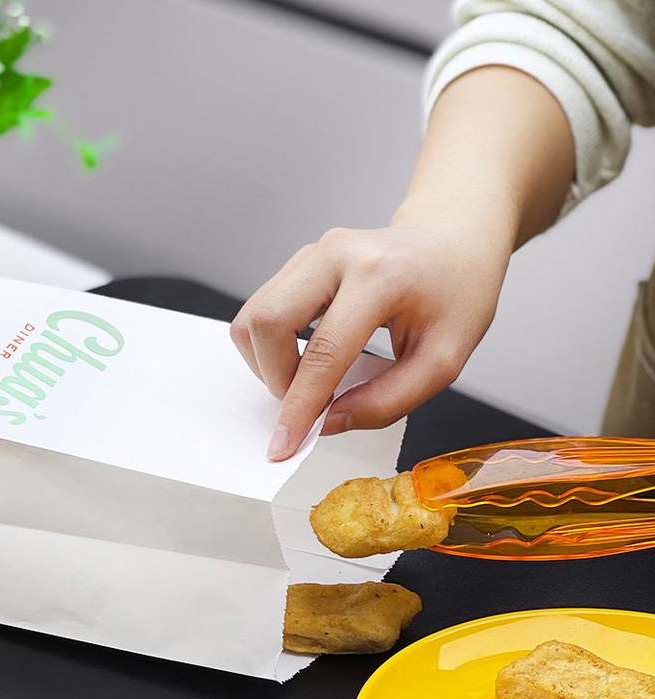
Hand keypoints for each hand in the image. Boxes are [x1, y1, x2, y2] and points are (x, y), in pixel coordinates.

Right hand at [230, 213, 512, 460]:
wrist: (453, 241)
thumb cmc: (455, 296)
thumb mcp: (443, 360)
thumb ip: (388, 401)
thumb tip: (329, 422)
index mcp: (381, 276)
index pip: (324, 351)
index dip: (299, 405)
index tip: (284, 445)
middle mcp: (337, 255)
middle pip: (268, 322)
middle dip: (275, 379)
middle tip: (308, 405)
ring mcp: (313, 254)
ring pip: (254, 315)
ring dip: (267, 364)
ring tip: (307, 381)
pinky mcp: (299, 262)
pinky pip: (261, 309)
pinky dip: (270, 347)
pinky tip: (304, 358)